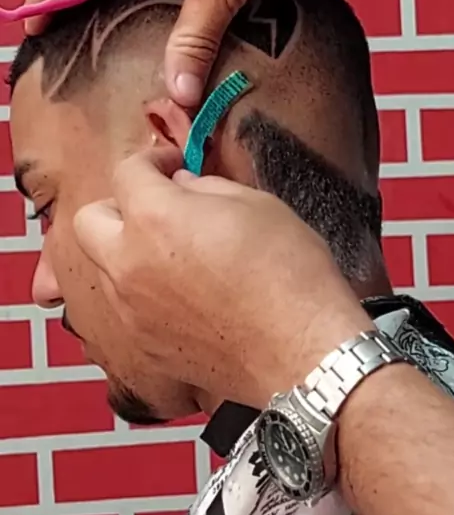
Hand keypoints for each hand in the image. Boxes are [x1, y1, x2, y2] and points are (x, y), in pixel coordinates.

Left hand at [73, 147, 370, 407]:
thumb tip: (183, 187)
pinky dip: (144, 293)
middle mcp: (129, 264)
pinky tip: (186, 296)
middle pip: (89, 221)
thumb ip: (206, 188)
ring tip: (176, 255)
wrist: (303, 354)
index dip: (151, 160)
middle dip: (119, 206)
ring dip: (129, 251)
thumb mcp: (256, 204)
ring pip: (105, 267)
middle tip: (157, 206)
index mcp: (154, 218)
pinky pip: (127, 308)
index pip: (126, 172)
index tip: (172, 166)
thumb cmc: (290, 275)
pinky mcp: (145, 346)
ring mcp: (131, 311)